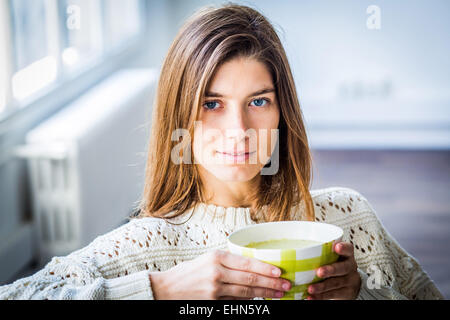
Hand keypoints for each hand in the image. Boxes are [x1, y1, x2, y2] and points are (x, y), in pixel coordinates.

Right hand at [149, 249, 291, 299]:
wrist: (165, 289)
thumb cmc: (187, 274)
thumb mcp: (207, 261)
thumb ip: (228, 263)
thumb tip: (252, 268)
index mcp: (217, 256)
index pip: (247, 263)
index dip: (266, 268)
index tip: (280, 272)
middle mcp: (217, 271)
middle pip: (250, 279)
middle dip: (271, 283)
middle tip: (286, 285)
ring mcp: (215, 289)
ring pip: (246, 292)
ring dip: (265, 294)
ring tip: (279, 295)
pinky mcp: (212, 302)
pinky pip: (236, 303)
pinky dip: (249, 302)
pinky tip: (259, 301)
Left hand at [307, 241, 360, 299]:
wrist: (350, 284)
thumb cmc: (335, 266)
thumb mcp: (333, 258)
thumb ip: (322, 255)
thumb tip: (298, 254)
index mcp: (346, 256)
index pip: (348, 249)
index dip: (344, 248)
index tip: (336, 247)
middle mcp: (350, 267)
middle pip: (343, 268)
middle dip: (330, 270)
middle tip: (319, 272)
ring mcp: (350, 281)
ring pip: (336, 283)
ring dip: (322, 287)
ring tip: (310, 289)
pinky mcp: (346, 293)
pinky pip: (333, 294)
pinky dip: (321, 296)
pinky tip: (311, 297)